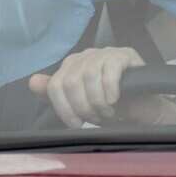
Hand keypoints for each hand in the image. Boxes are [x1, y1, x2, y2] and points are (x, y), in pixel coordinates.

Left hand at [28, 47, 175, 127]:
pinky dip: (110, 91)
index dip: (64, 109)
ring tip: (108, 111)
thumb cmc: (109, 106)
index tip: (76, 123)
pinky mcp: (123, 54)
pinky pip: (109, 72)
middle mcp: (84, 56)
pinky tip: (116, 100)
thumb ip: (55, 94)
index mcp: (70, 67)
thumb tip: (32, 82)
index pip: (55, 86)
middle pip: (70, 82)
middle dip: (83, 107)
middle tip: (97, 118)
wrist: (143, 107)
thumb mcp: (80, 105)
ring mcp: (104, 53)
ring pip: (88, 77)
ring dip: (98, 102)